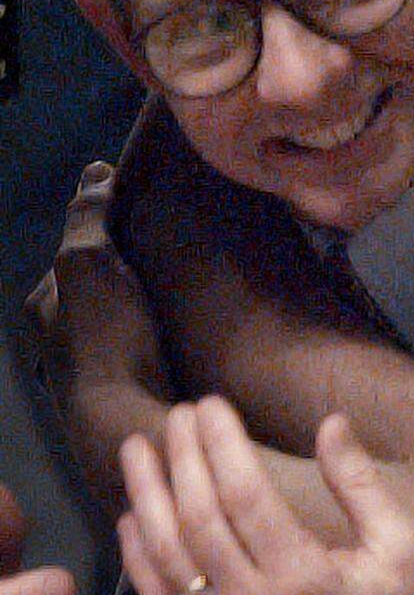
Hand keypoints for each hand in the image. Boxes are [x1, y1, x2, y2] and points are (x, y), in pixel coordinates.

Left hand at [26, 161, 171, 503]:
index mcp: (44, 305)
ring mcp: (93, 369)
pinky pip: (145, 347)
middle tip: (171, 251)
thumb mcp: (86, 262)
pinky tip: (189, 330)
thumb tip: (95, 171)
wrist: (130, 423)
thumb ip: (86, 216)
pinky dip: (162, 333)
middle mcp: (59, 338)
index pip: (75, 250)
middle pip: (98, 286)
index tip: (143, 211)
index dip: (107, 227)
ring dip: (147, 304)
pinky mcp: (128, 391)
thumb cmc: (104, 341)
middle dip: (127, 270)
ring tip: (187, 289)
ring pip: (121, 318)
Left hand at [119, 398, 413, 594]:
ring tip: (138, 451)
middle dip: (183, 458)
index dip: (221, 443)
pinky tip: (131, 520)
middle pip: (199, 518)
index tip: (210, 404)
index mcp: (304, 576)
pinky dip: (140, 560)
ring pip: (169, 558)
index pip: (245, 493)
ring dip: (147, 499)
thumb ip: (361, 484)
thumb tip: (331, 423)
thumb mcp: (405, 545)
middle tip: (177, 415)